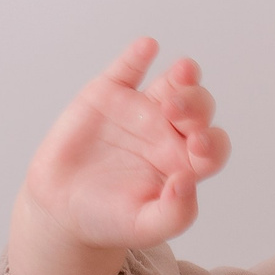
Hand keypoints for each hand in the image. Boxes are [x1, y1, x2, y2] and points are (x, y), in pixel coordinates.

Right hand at [9, 37, 230, 274]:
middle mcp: (170, 132)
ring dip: (183, 76)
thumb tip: (188, 182)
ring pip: (173, 84)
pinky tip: (147, 47)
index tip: (198, 145)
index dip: (212, 143)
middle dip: (196, 104)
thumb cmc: (110, 219)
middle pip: (198, 110)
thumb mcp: (146, 227)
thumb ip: (175, 213)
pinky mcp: (109, 95)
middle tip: (177, 110)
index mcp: (186, 163)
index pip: (213, 147)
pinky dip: (137, 56)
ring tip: (183, 72)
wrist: (61, 209)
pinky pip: (127, 70)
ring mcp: (142, 110)